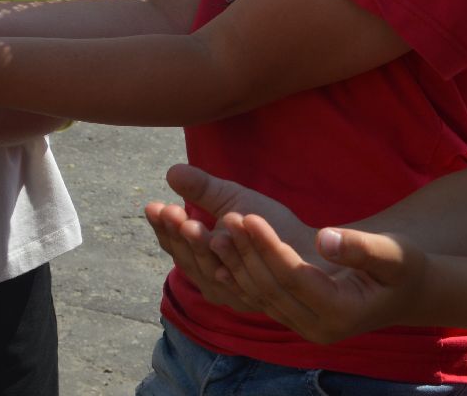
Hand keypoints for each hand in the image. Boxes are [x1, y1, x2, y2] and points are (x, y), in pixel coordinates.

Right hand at [143, 163, 296, 310]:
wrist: (313, 249)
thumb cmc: (270, 228)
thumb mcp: (232, 201)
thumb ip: (203, 190)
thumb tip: (171, 172)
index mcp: (202, 261)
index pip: (175, 246)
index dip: (163, 227)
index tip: (153, 205)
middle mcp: (214, 282)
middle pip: (187, 260)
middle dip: (177, 235)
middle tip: (169, 211)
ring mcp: (235, 293)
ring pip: (210, 271)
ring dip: (200, 246)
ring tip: (192, 223)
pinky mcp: (259, 295)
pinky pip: (240, 279)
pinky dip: (229, 258)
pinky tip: (222, 238)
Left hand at [209, 217, 424, 345]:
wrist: (407, 292)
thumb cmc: (404, 267)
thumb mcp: (393, 253)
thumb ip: (362, 247)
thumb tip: (326, 239)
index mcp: (343, 313)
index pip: (294, 278)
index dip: (269, 247)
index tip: (249, 216)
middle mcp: (320, 328)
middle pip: (272, 289)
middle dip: (247, 252)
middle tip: (227, 216)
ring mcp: (305, 327)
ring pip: (261, 295)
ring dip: (239, 262)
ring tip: (221, 227)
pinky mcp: (295, 319)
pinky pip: (261, 297)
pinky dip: (241, 273)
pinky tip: (225, 250)